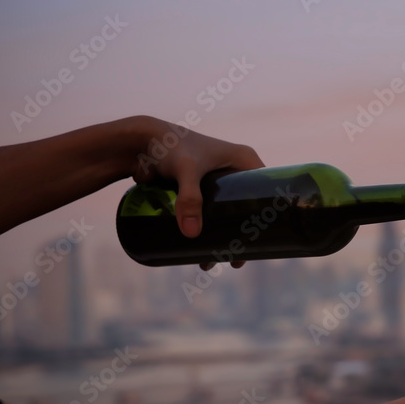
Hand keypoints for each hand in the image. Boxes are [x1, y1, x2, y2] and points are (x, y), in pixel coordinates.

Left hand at [129, 116, 264, 269]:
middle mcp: (233, 170)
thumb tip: (191, 235)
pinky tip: (201, 250)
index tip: (258, 244)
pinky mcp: (197, 190)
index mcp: (244, 160)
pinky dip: (207, 232)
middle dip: (240, 237)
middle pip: (245, 209)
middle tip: (234, 262)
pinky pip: (209, 214)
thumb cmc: (169, 146)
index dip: (265, 218)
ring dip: (222, 239)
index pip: (265, 191)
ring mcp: (215, 181)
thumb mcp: (185, 170)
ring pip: (225, 215)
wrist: (138, 141)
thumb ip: (189, 199)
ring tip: (210, 262)